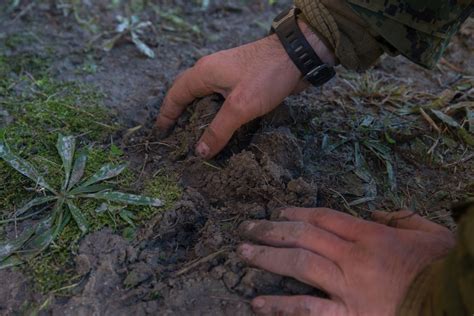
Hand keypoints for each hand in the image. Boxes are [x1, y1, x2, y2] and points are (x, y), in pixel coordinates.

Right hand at [155, 21, 334, 158]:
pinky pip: (223, 100)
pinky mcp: (243, 82)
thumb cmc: (265, 76)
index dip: (166, 114)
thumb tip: (200, 152)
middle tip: (179, 139)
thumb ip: (219, 130)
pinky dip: (219, 114)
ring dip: (202, 117)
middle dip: (182, 116)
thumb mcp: (240, 106)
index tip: (161, 132)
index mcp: (203, 73)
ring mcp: (228, 76)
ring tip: (199, 138)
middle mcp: (212, 72)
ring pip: (207, 99)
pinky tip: (224, 128)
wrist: (298, 56)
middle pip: (189, 96)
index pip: (176, 94)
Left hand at [237, 208, 454, 315]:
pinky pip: (310, 310)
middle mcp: (354, 258)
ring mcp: (349, 289)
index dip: (297, 212)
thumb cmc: (443, 268)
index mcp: (372, 235)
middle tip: (247, 227)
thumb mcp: (427, 232)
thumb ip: (397, 217)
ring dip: (267, 258)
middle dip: (272, 230)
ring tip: (242, 252)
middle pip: (304, 236)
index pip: (324, 218)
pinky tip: (257, 303)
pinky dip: (281, 306)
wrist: (458, 303)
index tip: (278, 211)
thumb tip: (371, 213)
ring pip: (300, 266)